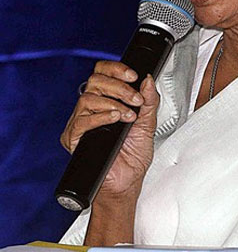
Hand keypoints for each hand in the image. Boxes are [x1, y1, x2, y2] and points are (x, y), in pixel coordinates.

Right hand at [60, 61, 158, 199]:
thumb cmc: (134, 156)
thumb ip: (150, 101)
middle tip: (135, 99)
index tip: (133, 75)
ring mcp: (82, 123)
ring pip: (88, 98)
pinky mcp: (74, 138)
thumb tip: (148, 80)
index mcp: (108, 101)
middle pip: (95, 81)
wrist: (127, 183)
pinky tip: (115, 119)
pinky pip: (81, 120)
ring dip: (113, 103)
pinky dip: (101, 117)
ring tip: (128, 116)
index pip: (103, 73)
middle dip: (119, 87)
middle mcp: (92, 109)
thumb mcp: (148, 123)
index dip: (115, 69)